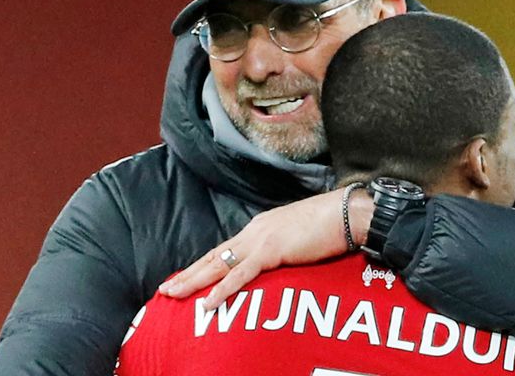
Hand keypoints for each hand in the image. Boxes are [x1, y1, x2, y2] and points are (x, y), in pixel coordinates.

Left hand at [158, 187, 372, 309]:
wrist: (347, 213)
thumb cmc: (331, 224)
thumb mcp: (300, 236)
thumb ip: (285, 247)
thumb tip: (281, 260)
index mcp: (261, 228)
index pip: (226, 249)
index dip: (205, 264)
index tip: (187, 275)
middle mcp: (254, 231)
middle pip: (215, 255)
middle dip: (189, 272)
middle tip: (167, 288)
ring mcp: (261, 240)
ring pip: (219, 263)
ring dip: (194, 280)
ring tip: (173, 293)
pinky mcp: (272, 250)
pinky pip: (241, 275)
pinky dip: (223, 289)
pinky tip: (207, 302)